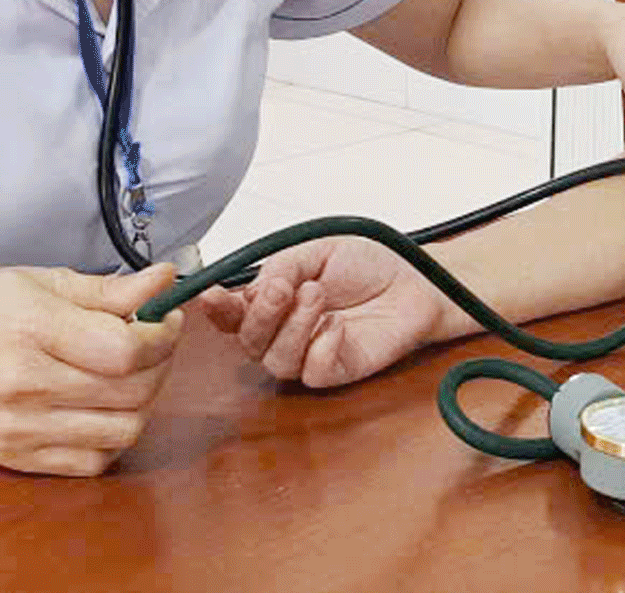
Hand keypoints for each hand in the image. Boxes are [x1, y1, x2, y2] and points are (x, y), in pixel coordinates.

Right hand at [0, 263, 183, 475]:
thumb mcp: (42, 280)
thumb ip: (109, 289)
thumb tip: (166, 281)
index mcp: (29, 329)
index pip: (125, 349)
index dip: (162, 335)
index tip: (166, 319)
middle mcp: (22, 385)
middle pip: (132, 391)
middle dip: (161, 363)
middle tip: (155, 342)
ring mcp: (19, 429)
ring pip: (122, 431)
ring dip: (144, 402)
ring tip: (132, 373)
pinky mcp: (17, 457)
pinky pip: (93, 461)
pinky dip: (113, 436)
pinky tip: (104, 406)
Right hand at [198, 238, 453, 387]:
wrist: (413, 280)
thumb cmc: (368, 265)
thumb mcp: (317, 251)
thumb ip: (281, 266)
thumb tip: (256, 289)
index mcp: (273, 302)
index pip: (233, 315)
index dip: (217, 310)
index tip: (210, 296)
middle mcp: (285, 332)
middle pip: (249, 343)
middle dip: (261, 315)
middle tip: (285, 289)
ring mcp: (310, 354)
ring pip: (277, 360)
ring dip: (294, 327)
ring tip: (319, 296)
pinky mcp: (338, 372)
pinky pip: (314, 373)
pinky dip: (321, 348)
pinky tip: (337, 327)